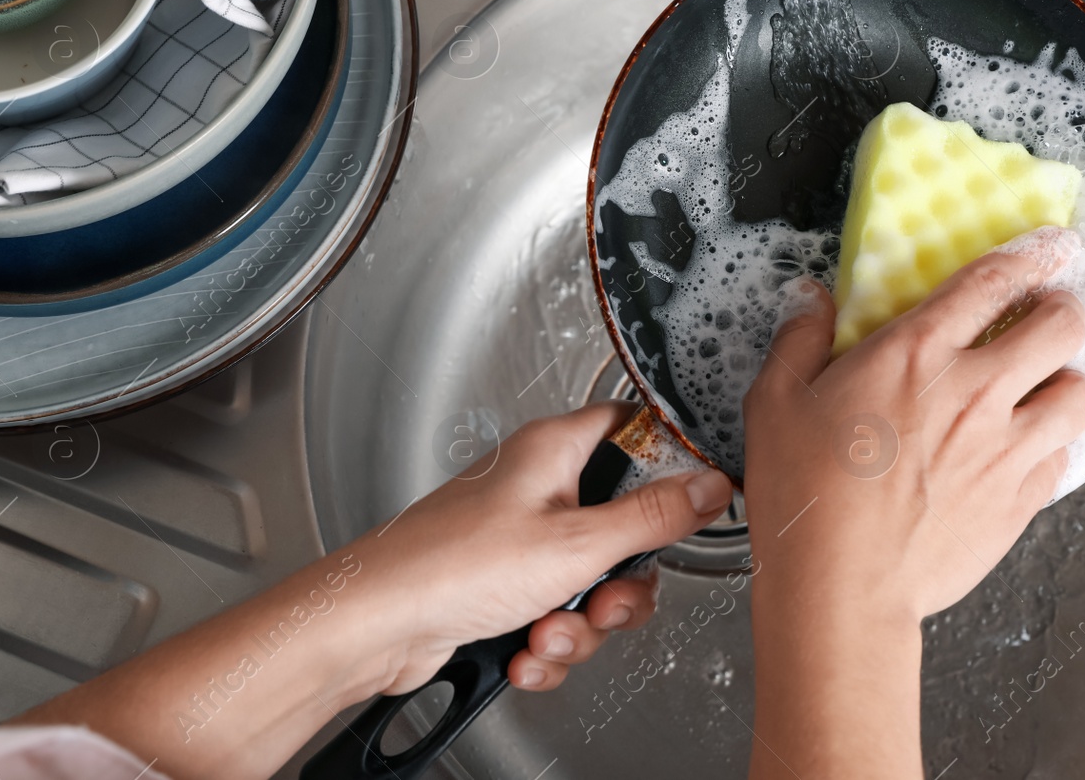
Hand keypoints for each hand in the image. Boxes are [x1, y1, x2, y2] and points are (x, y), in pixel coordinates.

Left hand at [13, 401, 732, 779]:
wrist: (375, 628)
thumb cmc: (450, 567)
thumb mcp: (576, 545)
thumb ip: (653, 518)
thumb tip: (710, 487)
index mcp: (554, 450)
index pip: (631, 429)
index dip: (665, 465)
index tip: (684, 507)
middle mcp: (536, 487)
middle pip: (621, 526)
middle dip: (616, 584)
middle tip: (601, 601)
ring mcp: (516, 540)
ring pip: (588, 582)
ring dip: (579, 625)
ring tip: (545, 634)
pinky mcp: (499, 588)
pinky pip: (552, 614)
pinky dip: (546, 643)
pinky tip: (524, 654)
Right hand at [741, 226, 1084, 778]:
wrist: (840, 586)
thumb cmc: (804, 495)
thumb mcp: (776, 401)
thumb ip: (800, 338)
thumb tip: (810, 299)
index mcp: (915, 353)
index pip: (994, 280)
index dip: (1032, 254)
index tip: (1050, 247)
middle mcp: (974, 391)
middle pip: (1062, 325)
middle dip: (1060, 312)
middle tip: (1044, 318)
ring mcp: (1006, 447)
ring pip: (1080, 392)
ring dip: (1066, 381)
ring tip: (1044, 386)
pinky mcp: (1021, 499)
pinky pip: (1065, 457)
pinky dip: (1053, 446)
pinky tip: (1025, 449)